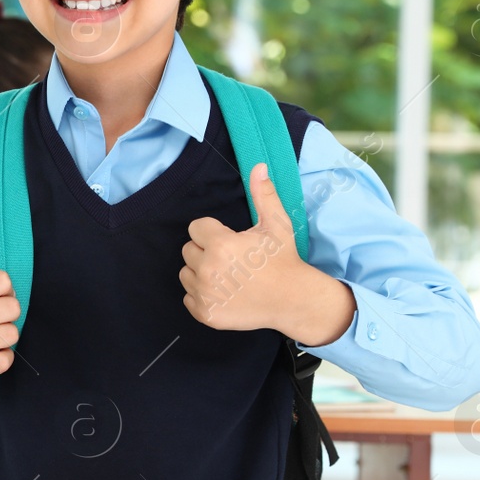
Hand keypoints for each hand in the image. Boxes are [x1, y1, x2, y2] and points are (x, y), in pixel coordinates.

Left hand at [181, 163, 353, 343]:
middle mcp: (208, 270)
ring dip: (201, 272)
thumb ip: (263, 194)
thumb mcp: (276, 224)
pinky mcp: (206, 314)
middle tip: (232, 259)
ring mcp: (205, 294)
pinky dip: (202, 296)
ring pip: (186, 273)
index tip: (231, 240)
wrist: (293, 299)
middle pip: (189, 250)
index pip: (196, 229)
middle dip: (206, 251)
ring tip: (228, 275)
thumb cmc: (283, 259)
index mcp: (220, 245)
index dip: (213, 232)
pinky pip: (188, 298)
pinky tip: (224, 293)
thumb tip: (258, 166)